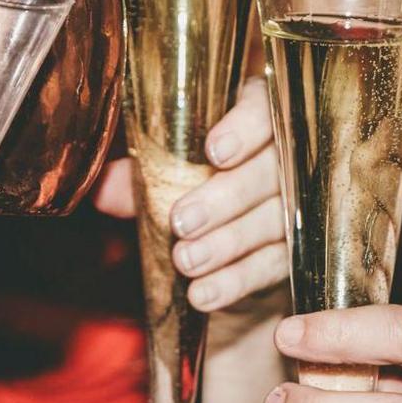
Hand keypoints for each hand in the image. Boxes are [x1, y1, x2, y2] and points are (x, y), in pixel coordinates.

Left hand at [94, 78, 287, 310]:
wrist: (230, 240)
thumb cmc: (196, 183)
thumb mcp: (167, 172)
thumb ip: (140, 174)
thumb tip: (102, 190)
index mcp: (256, 116)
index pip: (264, 108)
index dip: (245, 128)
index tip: (214, 151)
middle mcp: (287, 157)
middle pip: (270, 171)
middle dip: (226, 197)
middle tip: (181, 221)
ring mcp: (298, 207)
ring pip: (273, 221)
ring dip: (228, 243)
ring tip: (185, 261)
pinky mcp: (295, 252)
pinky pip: (272, 266)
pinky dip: (237, 281)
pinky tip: (203, 293)